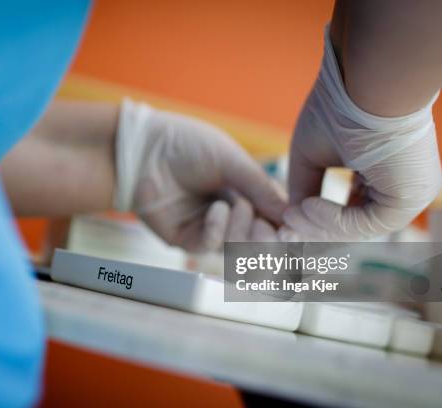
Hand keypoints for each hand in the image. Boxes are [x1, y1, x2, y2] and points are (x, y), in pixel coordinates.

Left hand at [114, 99, 286, 251]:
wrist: (146, 147)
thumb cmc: (188, 145)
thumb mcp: (233, 161)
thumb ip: (262, 188)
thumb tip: (291, 215)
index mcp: (246, 194)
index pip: (274, 220)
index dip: (285, 227)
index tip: (295, 226)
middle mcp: (229, 215)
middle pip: (258, 243)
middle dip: (268, 237)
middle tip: (270, 225)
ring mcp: (207, 229)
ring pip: (236, 249)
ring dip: (243, 229)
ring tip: (238, 205)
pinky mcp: (183, 238)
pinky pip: (209, 247)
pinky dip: (218, 229)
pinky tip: (217, 209)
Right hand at [281, 27, 441, 241]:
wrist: (367, 79)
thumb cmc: (339, 107)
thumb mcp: (312, 155)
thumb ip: (304, 187)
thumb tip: (291, 219)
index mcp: (383, 173)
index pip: (352, 209)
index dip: (319, 219)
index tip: (289, 218)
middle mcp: (400, 185)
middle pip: (356, 223)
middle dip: (317, 228)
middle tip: (285, 224)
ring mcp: (409, 193)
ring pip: (360, 227)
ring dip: (321, 226)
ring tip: (293, 214)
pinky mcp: (410, 197)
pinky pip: (367, 223)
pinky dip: (334, 221)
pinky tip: (308, 207)